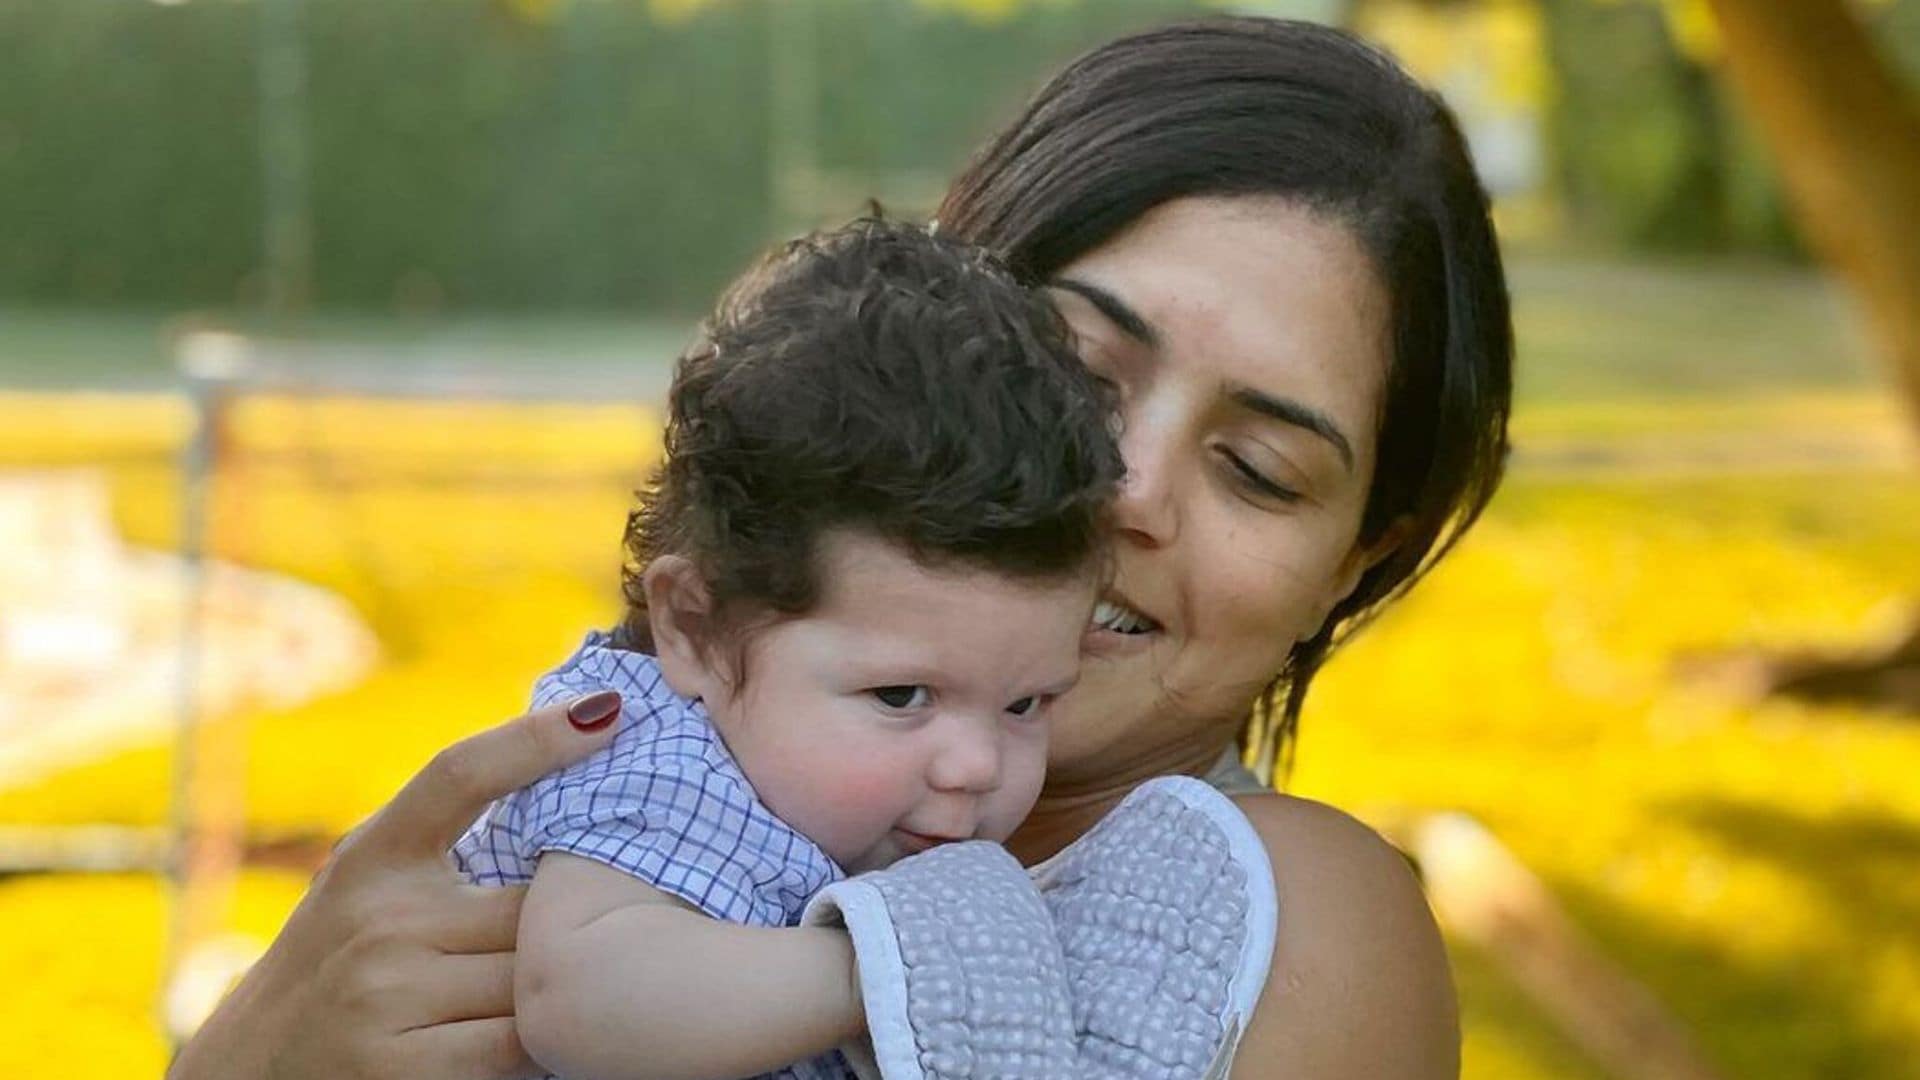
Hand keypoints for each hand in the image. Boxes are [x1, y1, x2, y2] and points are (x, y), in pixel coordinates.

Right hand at [167, 691, 622, 1079]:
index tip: (607, 710)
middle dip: (565, 920)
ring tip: (556, 989)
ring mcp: (387, 997)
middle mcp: (377, 919)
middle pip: (533, 904)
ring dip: (553, 986)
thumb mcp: (372, 884)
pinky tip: (532, 1037)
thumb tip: (571, 759)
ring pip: (533, 976)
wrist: (251, 1076)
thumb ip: (445, 844)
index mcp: (373, 858)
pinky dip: (537, 1042)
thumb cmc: (343, 965)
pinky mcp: (403, 1072)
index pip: (459, 774)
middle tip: (588, 929)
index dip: (535, 738)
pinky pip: (518, 1045)